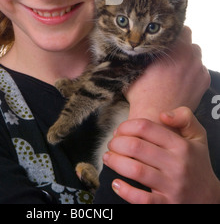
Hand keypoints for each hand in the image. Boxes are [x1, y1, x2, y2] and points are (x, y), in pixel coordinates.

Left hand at [103, 107, 219, 203]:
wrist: (209, 198)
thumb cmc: (197, 162)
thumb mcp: (198, 136)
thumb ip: (184, 117)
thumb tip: (162, 114)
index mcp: (181, 145)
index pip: (145, 128)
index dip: (126, 126)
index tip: (119, 130)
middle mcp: (176, 165)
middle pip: (136, 147)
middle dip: (116, 143)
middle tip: (111, 144)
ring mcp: (171, 186)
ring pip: (135, 171)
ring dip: (115, 162)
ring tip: (108, 158)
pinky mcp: (166, 204)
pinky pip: (141, 199)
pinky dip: (125, 191)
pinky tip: (116, 183)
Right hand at [126, 27, 210, 122]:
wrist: (157, 118)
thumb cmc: (142, 94)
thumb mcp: (133, 69)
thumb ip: (139, 54)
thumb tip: (134, 45)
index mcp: (171, 47)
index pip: (176, 28)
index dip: (168, 31)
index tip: (162, 36)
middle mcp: (188, 54)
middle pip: (187, 37)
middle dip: (178, 42)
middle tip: (167, 51)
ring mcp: (198, 67)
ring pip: (195, 52)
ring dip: (186, 55)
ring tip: (174, 67)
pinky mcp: (204, 80)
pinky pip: (200, 68)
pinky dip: (192, 70)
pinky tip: (180, 79)